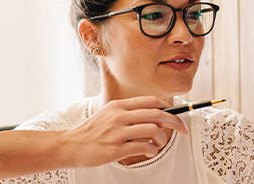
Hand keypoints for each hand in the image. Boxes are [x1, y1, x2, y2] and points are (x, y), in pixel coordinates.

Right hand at [55, 96, 188, 167]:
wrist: (70, 145)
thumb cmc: (91, 132)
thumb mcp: (108, 115)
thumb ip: (128, 114)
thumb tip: (155, 117)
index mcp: (119, 106)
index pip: (151, 102)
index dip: (168, 108)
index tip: (177, 116)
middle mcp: (119, 116)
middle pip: (157, 114)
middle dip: (175, 122)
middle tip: (183, 129)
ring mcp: (118, 133)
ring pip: (153, 131)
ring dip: (162, 139)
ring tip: (159, 144)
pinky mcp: (116, 149)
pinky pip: (144, 147)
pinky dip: (152, 150)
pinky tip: (148, 151)